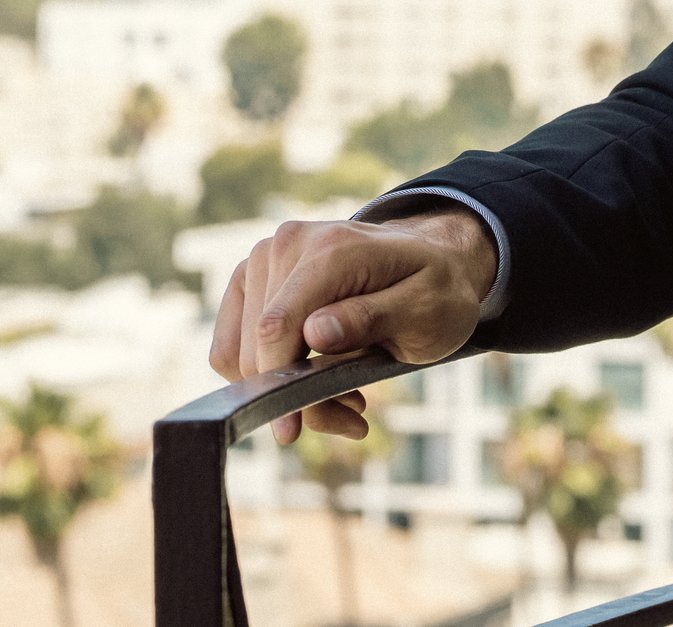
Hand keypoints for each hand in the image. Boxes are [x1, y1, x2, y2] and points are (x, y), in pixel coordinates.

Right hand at [208, 209, 498, 444]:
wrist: (434, 263)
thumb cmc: (436, 290)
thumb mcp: (427, 310)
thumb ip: (371, 319)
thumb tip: (313, 333)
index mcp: (332, 248)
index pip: (277, 326)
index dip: (278, 384)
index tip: (291, 431)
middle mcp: (288, 244)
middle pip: (257, 346)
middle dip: (297, 394)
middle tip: (353, 409)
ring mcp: (264, 259)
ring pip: (240, 354)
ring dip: (287, 387)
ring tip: (345, 393)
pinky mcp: (250, 281)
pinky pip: (233, 347)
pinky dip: (270, 374)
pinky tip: (319, 378)